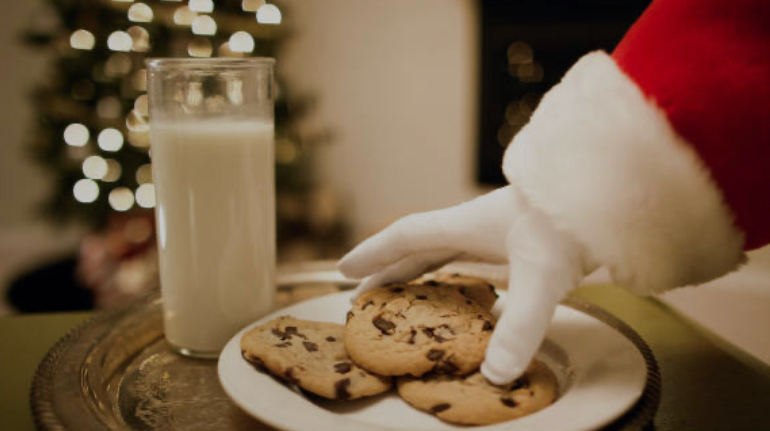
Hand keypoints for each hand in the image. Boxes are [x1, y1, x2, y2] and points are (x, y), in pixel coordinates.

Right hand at [338, 185, 591, 383]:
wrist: (614, 192)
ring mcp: (500, 232)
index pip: (407, 235)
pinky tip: (466, 293)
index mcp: (467, 224)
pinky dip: (456, 276)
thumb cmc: (573, 221)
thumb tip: (494, 373)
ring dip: (419, 272)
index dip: (374, 253)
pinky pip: (473, 259)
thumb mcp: (543, 276)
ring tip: (403, 296)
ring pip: (445, 252)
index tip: (343, 269)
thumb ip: (520, 326)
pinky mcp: (521, 242)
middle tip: (363, 293)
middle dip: (389, 269)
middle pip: (420, 246)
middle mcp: (477, 226)